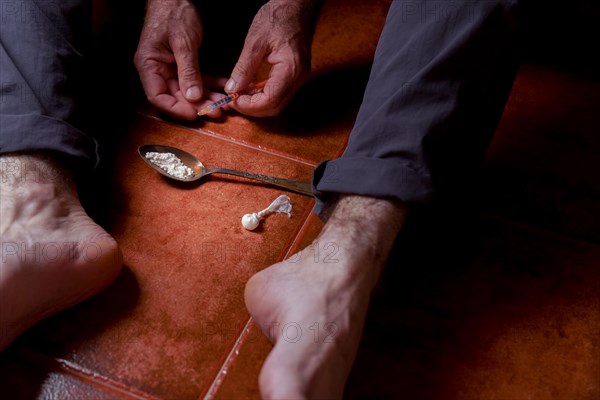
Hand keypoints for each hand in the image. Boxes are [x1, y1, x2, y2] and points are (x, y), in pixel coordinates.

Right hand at [134, 0, 224, 118]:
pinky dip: (210, 83)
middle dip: (197, 105)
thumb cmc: (173, 13)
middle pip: (175, 96)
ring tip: (224, 104)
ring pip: (189, 90)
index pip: (157, 97)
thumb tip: (193, 96)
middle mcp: (157, 70)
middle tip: (216, 111)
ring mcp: (170, 68)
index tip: (194, 114)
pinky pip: (196, 78)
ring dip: (206, 97)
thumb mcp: (183, 43)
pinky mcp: (182, 64)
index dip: (175, 108)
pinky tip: (223, 87)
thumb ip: (188, 70)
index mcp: (149, 66)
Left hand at [225, 0, 319, 116]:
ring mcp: (299, 78)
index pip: (269, 101)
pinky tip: (251, 88)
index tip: (233, 100)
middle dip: (252, 108)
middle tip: (234, 100)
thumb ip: (244, 68)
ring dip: (257, 103)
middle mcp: (298, 78)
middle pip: (274, 108)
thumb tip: (232, 89)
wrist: (295, 7)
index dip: (249, 106)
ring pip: (277, 104)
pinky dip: (264, 95)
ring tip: (240, 94)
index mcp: (290, 70)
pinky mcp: (296, 76)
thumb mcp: (255, 42)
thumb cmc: (277, 18)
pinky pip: (280, 94)